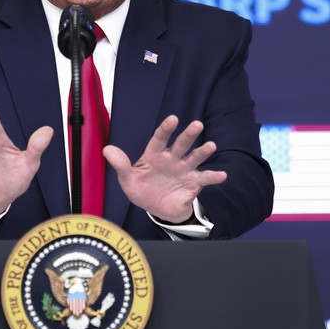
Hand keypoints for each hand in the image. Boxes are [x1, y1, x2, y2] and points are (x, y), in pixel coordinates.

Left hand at [103, 116, 226, 223]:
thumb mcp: (128, 180)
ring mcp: (184, 170)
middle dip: (188, 135)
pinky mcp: (193, 183)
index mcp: (155, 155)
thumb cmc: (141, 190)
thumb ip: (120, 165)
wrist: (157, 209)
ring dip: (203, 152)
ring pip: (195, 158)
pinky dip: (214, 177)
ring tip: (211, 145)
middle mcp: (172, 159)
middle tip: (197, 125)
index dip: (166, 129)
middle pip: (181, 144)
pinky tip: (222, 175)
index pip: (160, 139)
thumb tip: (107, 149)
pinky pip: (205, 178)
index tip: (173, 119)